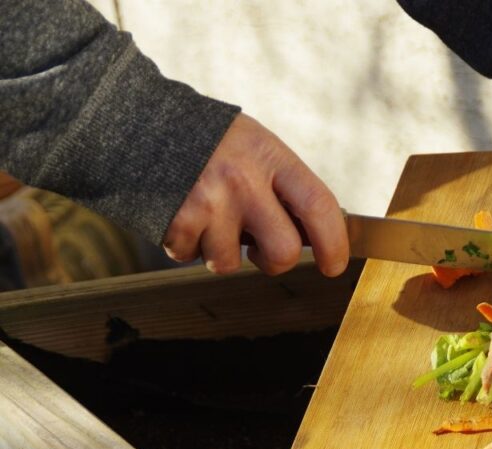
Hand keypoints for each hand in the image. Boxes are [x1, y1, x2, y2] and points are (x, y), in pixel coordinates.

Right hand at [163, 113, 348, 276]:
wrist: (138, 122)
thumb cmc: (210, 144)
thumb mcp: (256, 148)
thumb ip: (284, 189)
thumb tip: (315, 241)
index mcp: (270, 156)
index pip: (319, 205)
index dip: (334, 243)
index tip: (334, 265)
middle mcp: (243, 179)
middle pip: (283, 251)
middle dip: (274, 262)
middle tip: (261, 249)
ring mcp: (208, 201)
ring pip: (230, 264)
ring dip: (221, 253)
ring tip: (210, 219)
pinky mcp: (176, 220)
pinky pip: (190, 257)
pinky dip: (187, 246)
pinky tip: (184, 216)